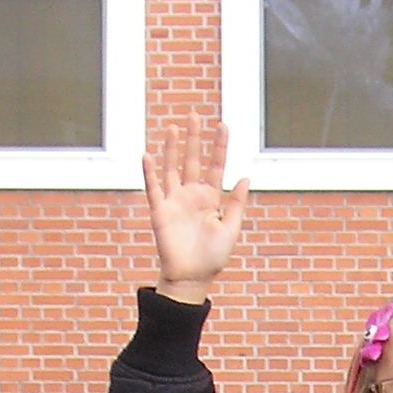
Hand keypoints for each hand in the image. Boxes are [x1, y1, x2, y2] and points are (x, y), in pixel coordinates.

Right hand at [142, 117, 249, 302]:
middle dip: (194, 138)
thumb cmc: (213, 257)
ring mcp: (175, 201)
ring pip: (172, 168)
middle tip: (194, 114)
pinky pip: (153, 188)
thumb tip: (245, 176)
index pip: (216, 165)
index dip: (219, 146)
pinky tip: (147, 155)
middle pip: (192, 160)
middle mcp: (191, 195)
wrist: (191, 278)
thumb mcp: (230, 229)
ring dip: (172, 149)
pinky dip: (149, 172)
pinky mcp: (160, 211)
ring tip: (174, 128)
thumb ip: (236, 203)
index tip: (223, 125)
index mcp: (210, 198)